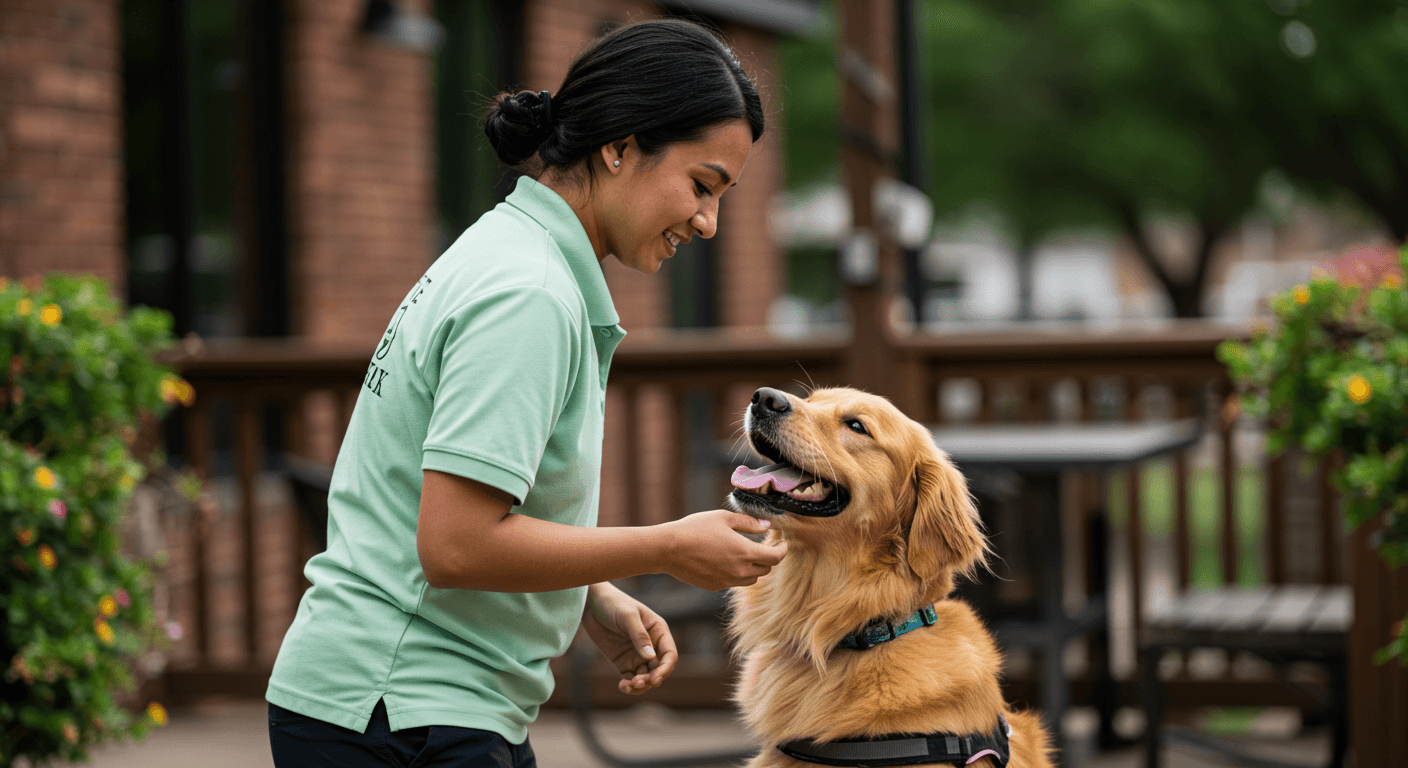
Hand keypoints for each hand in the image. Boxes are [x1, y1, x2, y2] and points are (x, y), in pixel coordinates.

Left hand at [583, 582, 678, 693]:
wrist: (591, 604)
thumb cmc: (613, 603)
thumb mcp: (627, 616)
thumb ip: (639, 636)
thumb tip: (651, 657)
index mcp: (658, 631)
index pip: (669, 655)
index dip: (665, 669)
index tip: (654, 679)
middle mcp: (651, 645)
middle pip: (658, 669)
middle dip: (651, 680)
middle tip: (637, 682)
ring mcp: (637, 655)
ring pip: (645, 677)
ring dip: (640, 685)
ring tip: (627, 685)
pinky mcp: (623, 662)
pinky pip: (630, 678)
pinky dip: (629, 686)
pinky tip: (622, 686)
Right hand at [660, 511, 787, 590]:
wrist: (668, 549)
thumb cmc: (695, 529)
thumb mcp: (723, 518)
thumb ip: (748, 523)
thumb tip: (766, 526)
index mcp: (745, 552)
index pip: (776, 557)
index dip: (782, 550)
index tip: (782, 542)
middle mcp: (739, 571)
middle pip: (766, 569)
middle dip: (769, 557)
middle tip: (765, 545)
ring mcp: (727, 581)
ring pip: (751, 579)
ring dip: (754, 567)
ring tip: (746, 553)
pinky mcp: (715, 587)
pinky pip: (734, 582)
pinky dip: (737, 573)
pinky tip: (727, 560)